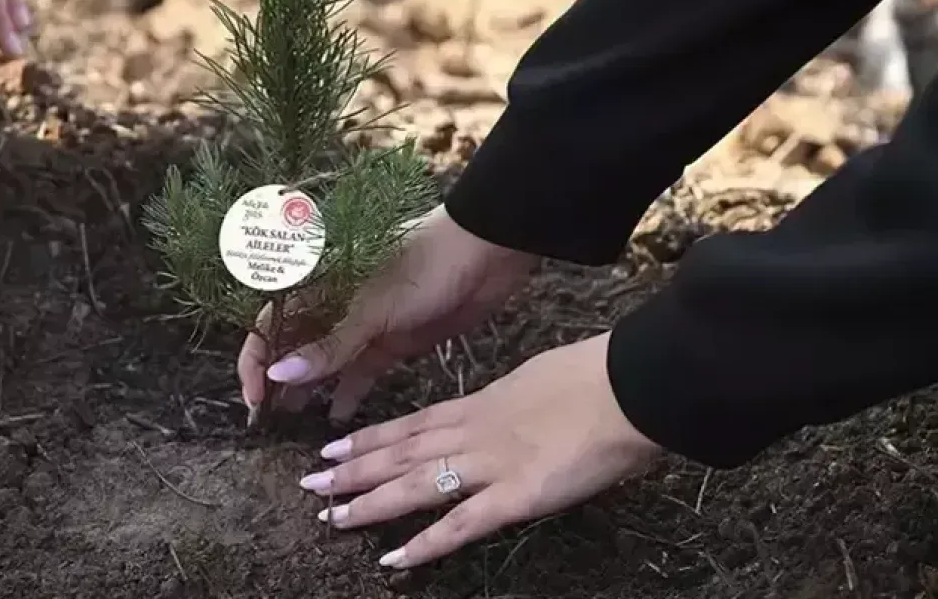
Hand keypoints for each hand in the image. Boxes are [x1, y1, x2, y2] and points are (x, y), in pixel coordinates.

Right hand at [238, 204, 539, 421]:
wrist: (487, 252)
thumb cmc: (423, 264)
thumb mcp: (373, 308)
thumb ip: (329, 345)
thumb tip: (280, 375)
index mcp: (320, 286)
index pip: (271, 324)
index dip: (256, 360)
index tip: (256, 399)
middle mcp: (335, 306)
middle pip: (294, 346)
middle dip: (279, 380)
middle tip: (269, 421)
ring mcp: (364, 325)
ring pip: (326, 363)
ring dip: (310, 390)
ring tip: (295, 423)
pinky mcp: (394, 341)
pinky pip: (361, 372)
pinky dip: (349, 393)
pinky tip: (337, 418)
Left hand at [300, 332, 661, 568]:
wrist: (627, 385)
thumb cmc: (594, 378)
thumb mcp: (537, 380)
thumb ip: (511, 403)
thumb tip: (505, 412)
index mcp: (479, 403)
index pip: (410, 423)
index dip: (370, 436)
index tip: (334, 444)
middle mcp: (473, 432)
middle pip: (400, 453)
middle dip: (353, 469)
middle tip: (310, 482)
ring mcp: (490, 464)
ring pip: (415, 485)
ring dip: (370, 503)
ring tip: (331, 516)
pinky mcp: (516, 496)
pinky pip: (462, 525)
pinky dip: (425, 544)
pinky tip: (394, 559)